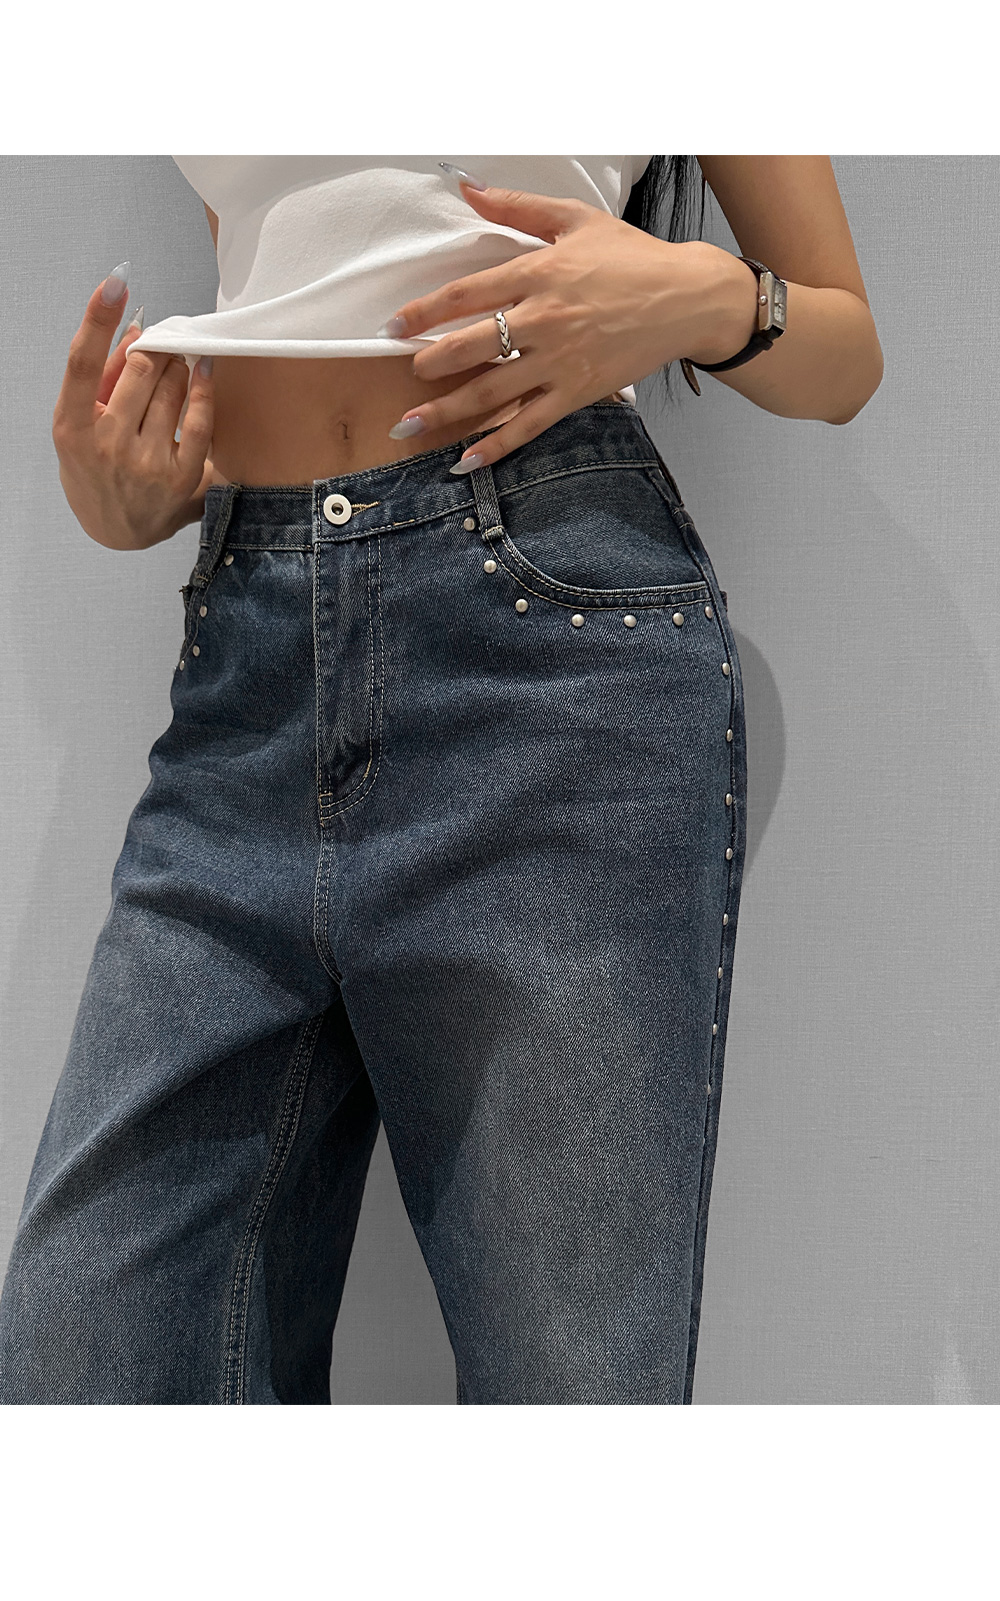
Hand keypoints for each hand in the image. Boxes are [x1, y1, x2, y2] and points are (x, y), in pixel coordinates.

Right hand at [52, 270, 214, 549]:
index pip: (82, 363)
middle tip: (162, 344)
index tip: (115, 281)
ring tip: (177, 362)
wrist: (116, 530)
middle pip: (140, 369)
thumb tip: (135, 330)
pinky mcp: (180, 479)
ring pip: (172, 388)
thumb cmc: (95, 467)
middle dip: (155, 348)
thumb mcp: (82, 425)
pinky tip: (205, 369)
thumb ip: (104, 379)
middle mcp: (107, 445)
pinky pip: (199, 420)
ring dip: (179, 365)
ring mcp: (145, 464)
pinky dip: (203, 388)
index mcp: (72, 428)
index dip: (97, 318)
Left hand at [382, 179, 758, 470]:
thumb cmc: (632, 256)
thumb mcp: (575, 218)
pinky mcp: (578, 393)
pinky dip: (495, 445)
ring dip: (445, 410)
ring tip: (409, 423)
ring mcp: (560, 362)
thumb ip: (517, 206)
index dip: (423, 311)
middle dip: (430, 362)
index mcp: (539, 274)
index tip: (392, 325)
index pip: (466, 294)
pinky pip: (528, 425)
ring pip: (491, 391)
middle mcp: (544, 320)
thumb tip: (465, 187)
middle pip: (471, 346)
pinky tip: (464, 461)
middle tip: (404, 372)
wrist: (688, 297)